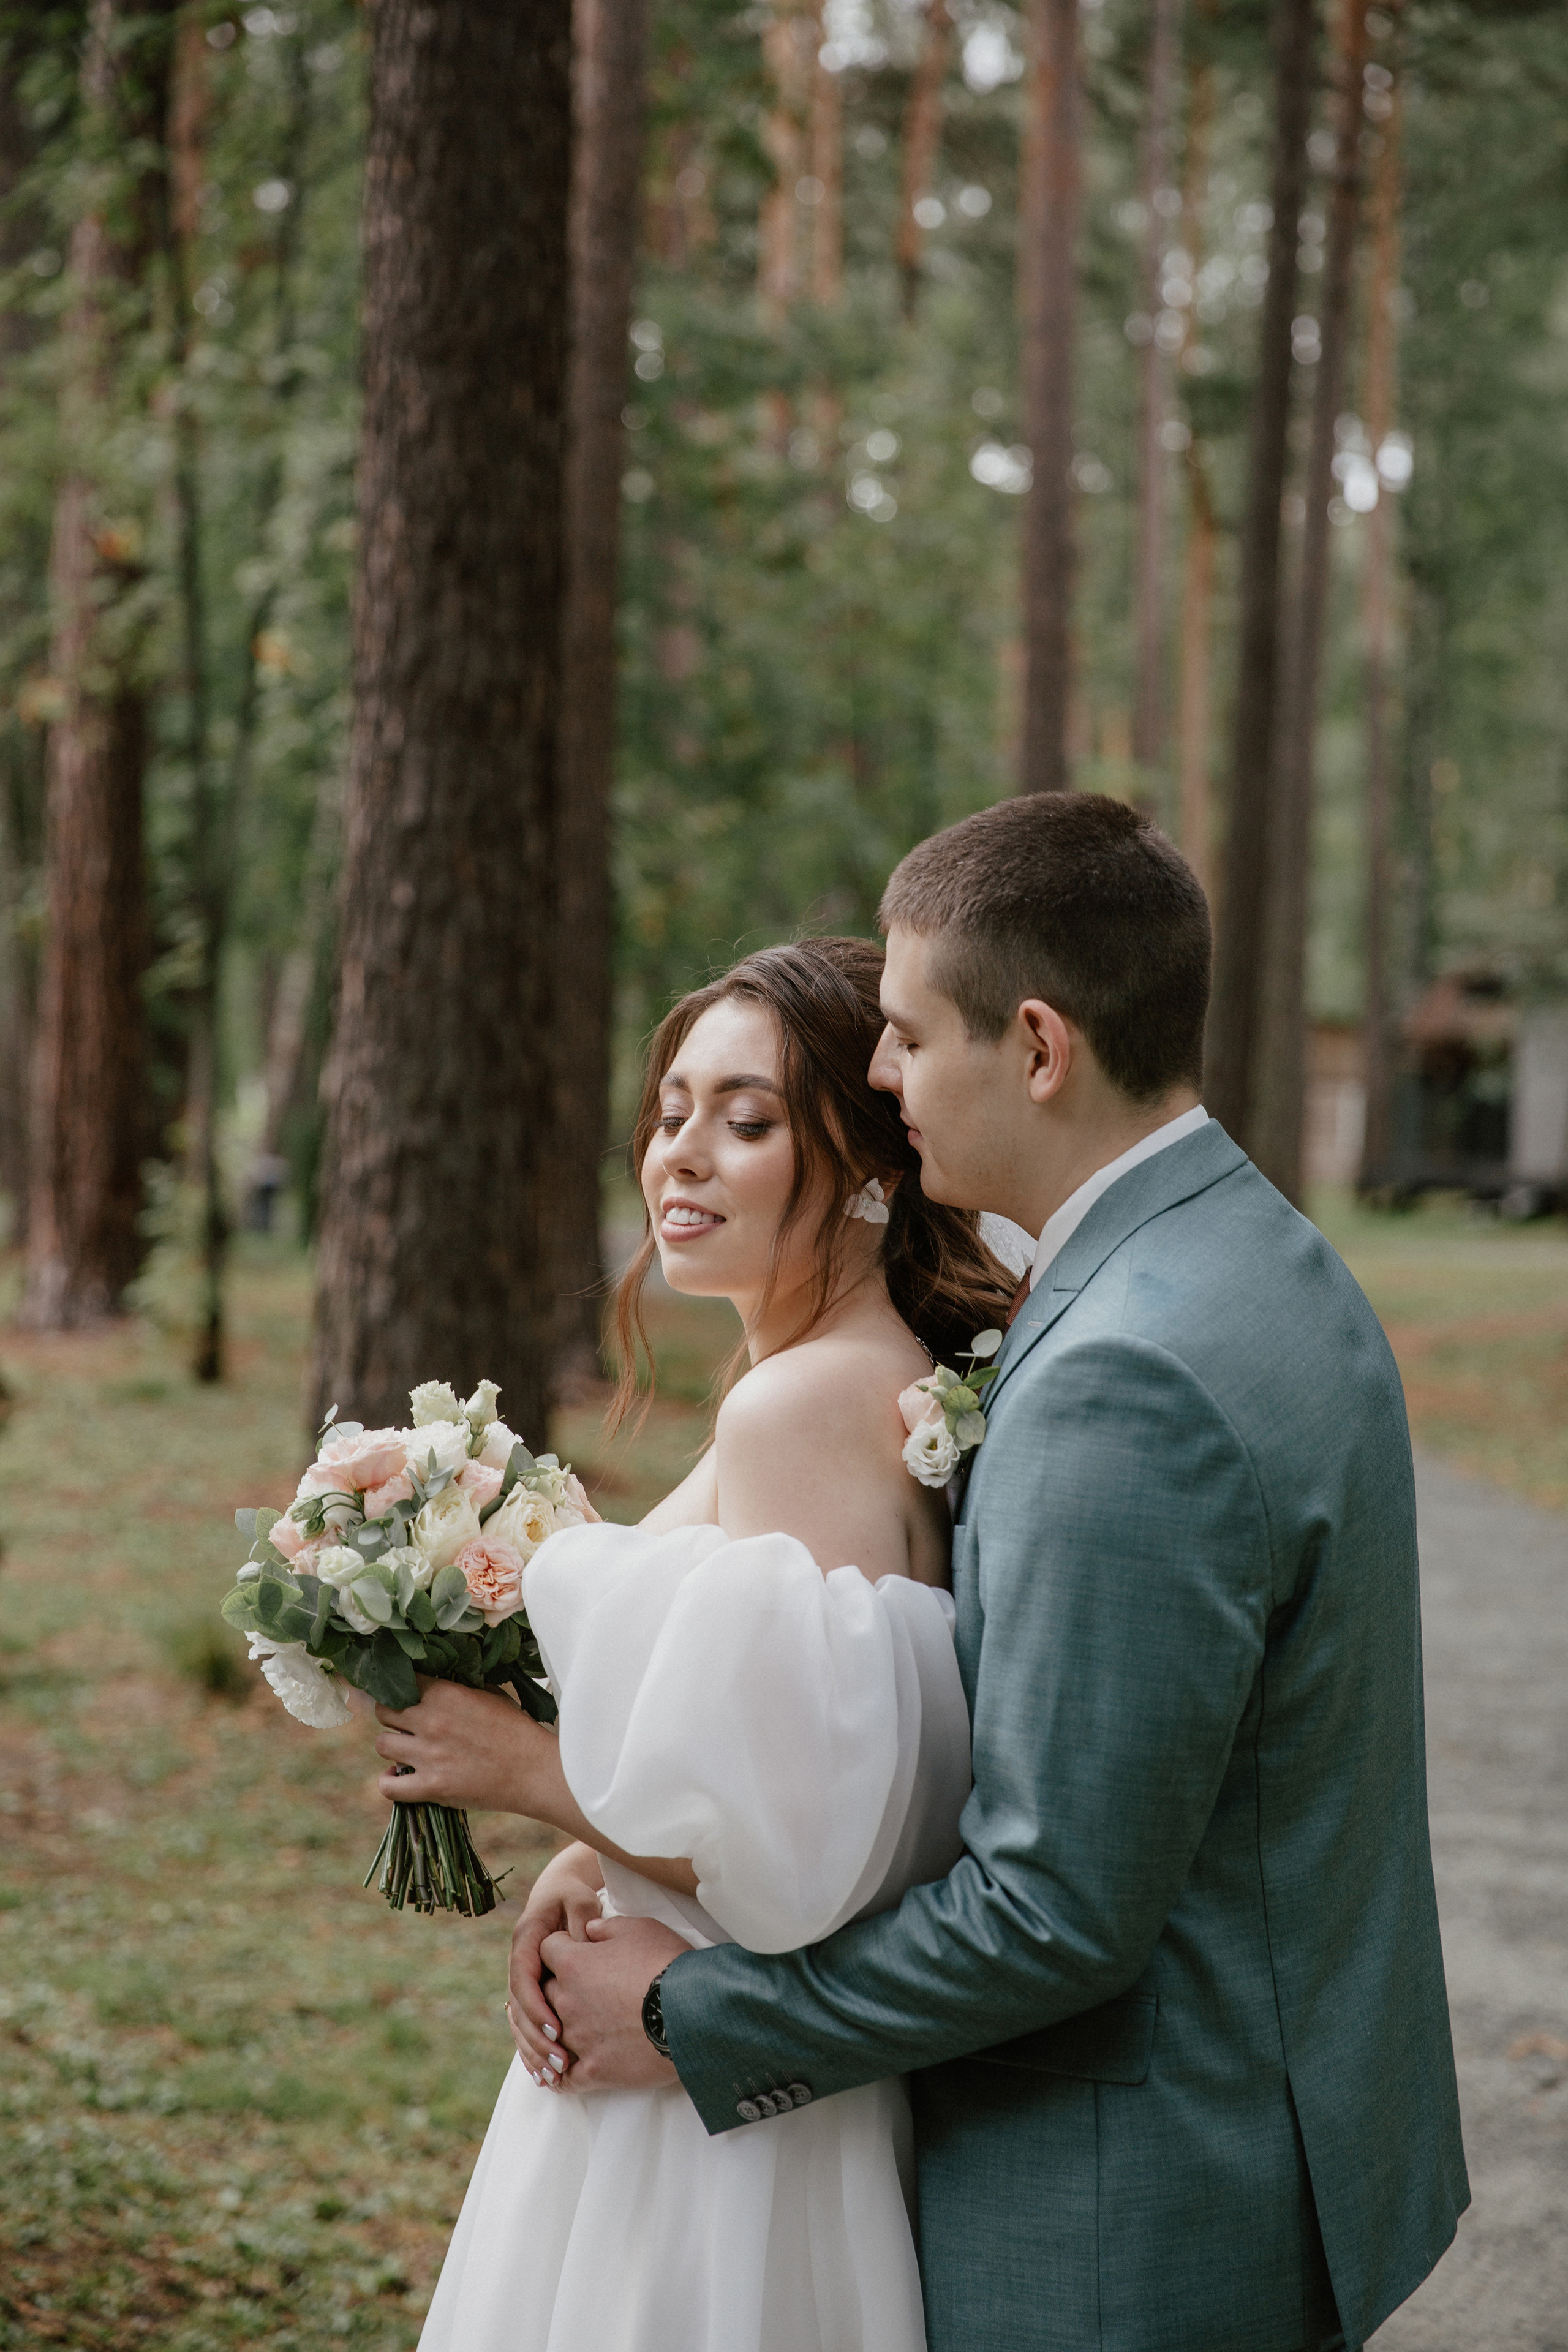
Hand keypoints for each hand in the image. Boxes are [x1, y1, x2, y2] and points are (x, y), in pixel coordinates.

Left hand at [374, 1676, 554, 1813]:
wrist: (533, 1770)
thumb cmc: (516, 1729)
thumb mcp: (489, 1694)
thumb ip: (459, 1688)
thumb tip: (437, 1683)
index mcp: (445, 1693)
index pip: (402, 1682)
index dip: (402, 1689)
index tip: (406, 1696)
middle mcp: (430, 1721)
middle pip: (383, 1711)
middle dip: (392, 1716)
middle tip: (404, 1724)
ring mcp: (428, 1755)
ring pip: (382, 1744)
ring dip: (392, 1747)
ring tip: (406, 1751)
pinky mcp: (431, 1786)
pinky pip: (388, 1786)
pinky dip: (388, 1782)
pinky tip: (398, 1778)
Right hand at [506, 1843, 604, 2086]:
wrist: (558, 1892)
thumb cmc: (572, 1896)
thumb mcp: (580, 1900)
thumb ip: (581, 1921)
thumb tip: (584, 1946)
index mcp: (526, 1939)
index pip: (523, 1977)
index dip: (536, 2006)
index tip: (556, 2029)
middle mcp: (518, 1961)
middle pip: (518, 2008)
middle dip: (536, 2038)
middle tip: (560, 2063)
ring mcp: (522, 1978)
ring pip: (518, 2022)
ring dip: (533, 2050)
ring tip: (553, 2077)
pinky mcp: (530, 1991)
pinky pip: (526, 2024)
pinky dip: (532, 2049)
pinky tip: (544, 2075)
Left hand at [536, 1914, 692, 2092]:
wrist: (693, 2011)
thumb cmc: (667, 1963)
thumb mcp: (639, 1929)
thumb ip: (606, 1928)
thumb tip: (589, 1931)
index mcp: (574, 1964)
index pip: (548, 1950)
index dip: (561, 1947)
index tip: (575, 1951)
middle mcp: (568, 2001)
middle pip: (546, 1993)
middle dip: (559, 1988)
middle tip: (580, 1990)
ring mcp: (579, 2039)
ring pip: (551, 2036)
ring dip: (559, 2031)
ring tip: (568, 2032)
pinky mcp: (595, 2071)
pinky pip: (565, 2078)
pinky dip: (561, 2076)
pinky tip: (560, 2075)